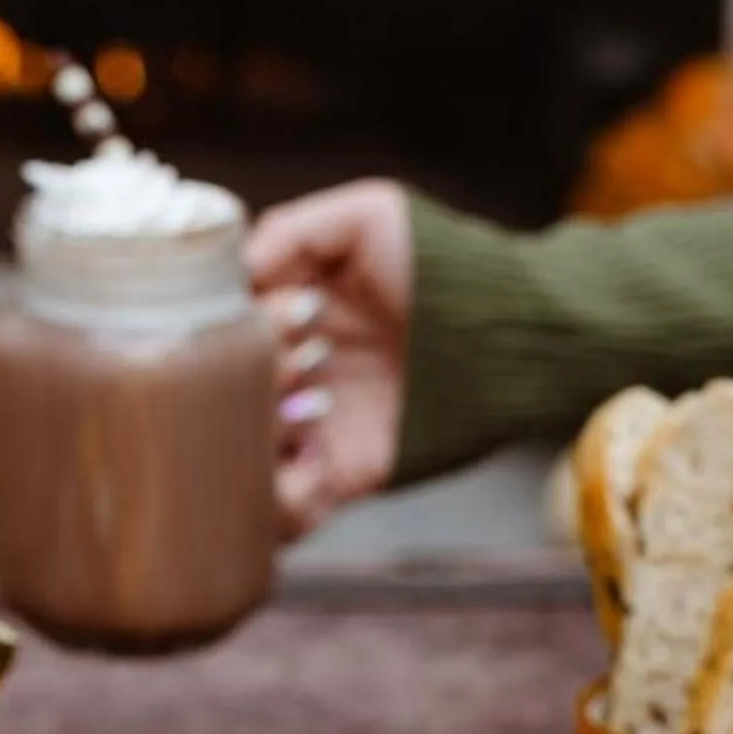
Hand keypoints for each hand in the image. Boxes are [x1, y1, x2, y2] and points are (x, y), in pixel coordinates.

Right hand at [246, 179, 415, 537]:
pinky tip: (319, 461)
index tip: (286, 316)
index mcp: (279, 321)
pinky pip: (284, 515)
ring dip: (254, 446)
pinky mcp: (340, 477)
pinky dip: (284, 500)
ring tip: (308, 414)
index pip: (215, 337)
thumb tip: (235, 275)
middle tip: (308, 361)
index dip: (235, 331)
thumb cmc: (444, 266)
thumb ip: (292, 231)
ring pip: (236, 464)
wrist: (517, 331)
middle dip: (255, 383)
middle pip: (217, 402)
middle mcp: (283, 379)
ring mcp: (308, 432)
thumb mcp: (367, 218)